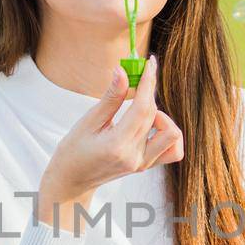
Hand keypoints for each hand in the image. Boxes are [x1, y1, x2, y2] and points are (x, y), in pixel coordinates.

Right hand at [36, 53, 182, 231]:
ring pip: (171, 134)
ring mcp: (142, 164)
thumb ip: (110, 98)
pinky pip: (172, 150)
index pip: (143, 108)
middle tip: (136, 77)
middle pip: (155, 115)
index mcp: (117, 145)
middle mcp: (134, 157)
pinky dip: (167, 133)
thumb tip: (123, 71)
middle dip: (148, 91)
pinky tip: (151, 125)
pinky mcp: (146, 166)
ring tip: (140, 109)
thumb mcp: (87, 122)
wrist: (71, 181)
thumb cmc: (73, 150)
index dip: (148, 82)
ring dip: (161, 115)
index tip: (149, 63)